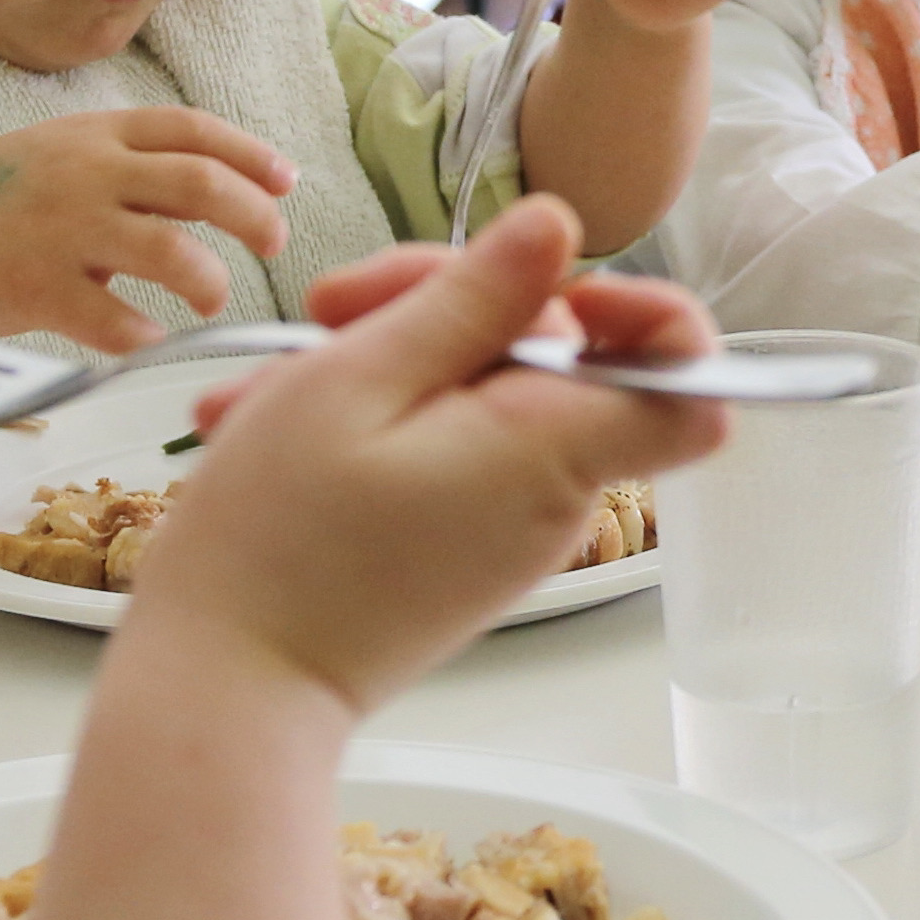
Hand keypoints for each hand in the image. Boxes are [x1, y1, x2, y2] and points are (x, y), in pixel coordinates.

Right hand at [0, 109, 298, 352]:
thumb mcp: (54, 163)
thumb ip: (126, 175)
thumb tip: (213, 195)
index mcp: (91, 135)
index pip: (190, 129)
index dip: (249, 153)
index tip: (285, 180)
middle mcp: (83, 173)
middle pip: (199, 183)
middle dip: (252, 214)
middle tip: (274, 244)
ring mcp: (59, 228)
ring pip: (170, 252)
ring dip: (207, 280)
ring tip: (212, 299)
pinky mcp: (33, 286)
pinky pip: (112, 319)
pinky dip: (141, 334)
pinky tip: (146, 340)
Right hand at [134, 198, 727, 708]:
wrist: (229, 689)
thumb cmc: (275, 542)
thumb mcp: (357, 383)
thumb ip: (470, 303)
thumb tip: (558, 231)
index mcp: (550, 448)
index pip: (691, 376)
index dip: (645, 308)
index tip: (543, 282)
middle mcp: (552, 493)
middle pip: (553, 352)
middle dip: (443, 305)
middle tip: (332, 309)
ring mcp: (508, 522)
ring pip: (480, 391)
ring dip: (379, 361)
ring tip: (265, 391)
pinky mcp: (463, 541)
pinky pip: (443, 444)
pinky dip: (370, 417)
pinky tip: (273, 422)